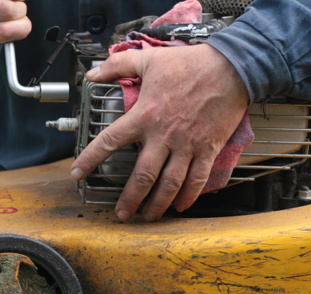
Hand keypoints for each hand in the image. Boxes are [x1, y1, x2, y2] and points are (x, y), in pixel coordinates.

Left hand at [70, 44, 248, 221]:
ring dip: (158, 204)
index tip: (78, 173)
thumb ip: (117, 66)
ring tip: (148, 216)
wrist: (232, 66)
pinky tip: (180, 206)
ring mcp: (188, 144)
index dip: (90, 159)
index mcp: (145, 115)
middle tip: (121, 213)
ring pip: (169, 183)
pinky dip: (189, 196)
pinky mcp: (209, 148)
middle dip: (130, 199)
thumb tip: (92, 74)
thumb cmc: (191, 63)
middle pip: (142, 175)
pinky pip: (198, 178)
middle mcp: (164, 134)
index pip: (109, 141)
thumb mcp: (148, 59)